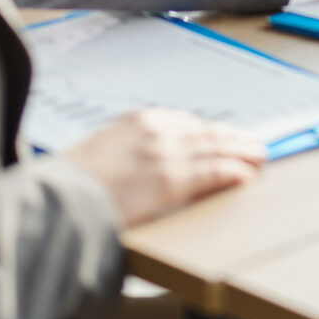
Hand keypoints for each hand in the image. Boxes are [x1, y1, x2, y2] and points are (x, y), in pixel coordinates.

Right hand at [64, 109, 266, 227]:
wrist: (59, 198)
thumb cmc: (71, 182)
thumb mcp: (101, 152)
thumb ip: (127, 151)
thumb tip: (141, 164)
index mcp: (138, 121)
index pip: (186, 122)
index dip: (210, 131)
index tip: (224, 135)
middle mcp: (157, 130)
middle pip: (206, 132)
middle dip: (233, 139)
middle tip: (253, 144)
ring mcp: (166, 153)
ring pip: (216, 149)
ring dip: (242, 153)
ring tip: (259, 157)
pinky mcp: (172, 179)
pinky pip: (213, 172)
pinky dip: (234, 172)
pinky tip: (247, 175)